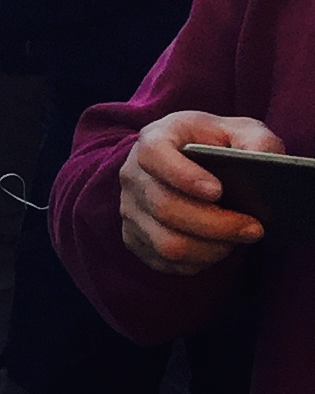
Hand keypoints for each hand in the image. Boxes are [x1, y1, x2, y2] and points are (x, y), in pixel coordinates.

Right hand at [118, 109, 285, 272]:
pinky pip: (164, 262)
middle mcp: (133, 175)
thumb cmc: (215, 145)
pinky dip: (197, 262)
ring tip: (237, 241)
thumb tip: (264, 159)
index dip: (184, 176)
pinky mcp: (133, 237)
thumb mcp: (240, 131)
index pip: (155, 155)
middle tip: (253, 228)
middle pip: (165, 207)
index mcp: (154, 139)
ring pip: (166, 242)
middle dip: (215, 224)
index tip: (218, 191)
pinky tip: (218, 248)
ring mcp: (129, 208)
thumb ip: (257, 140)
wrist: (188, 162)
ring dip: (209, 248)